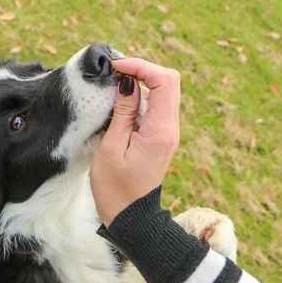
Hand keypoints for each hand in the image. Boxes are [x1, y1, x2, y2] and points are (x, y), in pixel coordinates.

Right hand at [90, 58, 180, 225]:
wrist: (129, 216)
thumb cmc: (115, 188)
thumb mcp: (111, 147)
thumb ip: (123, 111)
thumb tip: (128, 82)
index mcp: (161, 131)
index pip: (165, 81)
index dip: (142, 66)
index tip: (117, 67)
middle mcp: (170, 129)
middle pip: (168, 82)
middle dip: (142, 70)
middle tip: (115, 73)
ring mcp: (167, 132)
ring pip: (163, 92)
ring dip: (141, 82)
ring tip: (114, 84)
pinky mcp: (160, 136)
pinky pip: (156, 106)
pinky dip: (141, 96)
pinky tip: (120, 101)